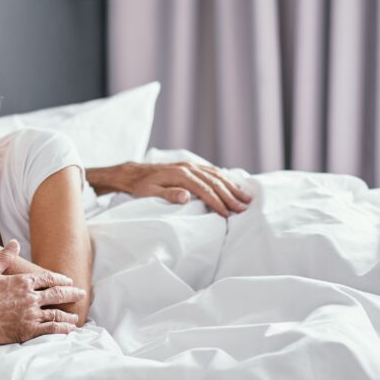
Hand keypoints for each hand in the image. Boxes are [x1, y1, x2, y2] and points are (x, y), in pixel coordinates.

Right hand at [0, 240, 85, 342]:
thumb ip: (4, 256)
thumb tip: (14, 243)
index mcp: (22, 281)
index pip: (47, 278)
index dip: (60, 279)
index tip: (68, 281)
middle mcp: (30, 297)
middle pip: (57, 294)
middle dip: (71, 294)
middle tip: (82, 294)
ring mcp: (30, 315)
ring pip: (56, 313)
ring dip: (68, 314)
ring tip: (76, 316)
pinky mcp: (27, 331)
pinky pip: (50, 330)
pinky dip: (61, 329)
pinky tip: (68, 330)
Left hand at [90, 161, 251, 216]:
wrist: (134, 173)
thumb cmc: (141, 186)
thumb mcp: (149, 193)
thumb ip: (168, 194)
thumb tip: (187, 196)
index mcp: (180, 175)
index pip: (204, 190)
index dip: (217, 202)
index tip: (228, 214)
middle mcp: (188, 168)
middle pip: (214, 182)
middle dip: (230, 196)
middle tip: (244, 208)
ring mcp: (191, 165)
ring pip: (216, 175)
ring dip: (232, 186)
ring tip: (246, 197)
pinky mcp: (191, 166)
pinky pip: (212, 171)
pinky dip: (225, 178)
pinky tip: (233, 185)